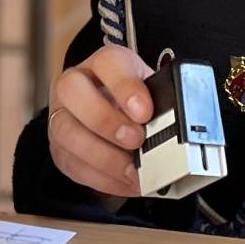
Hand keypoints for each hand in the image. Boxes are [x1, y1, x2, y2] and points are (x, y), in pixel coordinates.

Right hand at [43, 44, 152, 195]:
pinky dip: (102, 177)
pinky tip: (126, 182)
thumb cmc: (138, 104)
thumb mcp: (154, 93)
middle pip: (71, 90)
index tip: (144, 112)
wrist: (118, 119)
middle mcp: (76, 84)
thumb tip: (184, 126)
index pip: (108, 61)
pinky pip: (72, 163)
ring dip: (102, 155)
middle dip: (105, 119)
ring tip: (133, 170)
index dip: (124, 86)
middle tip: (136, 140)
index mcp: (104, 63)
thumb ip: (165, 103)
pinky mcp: (60, 148)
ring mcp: (62, 116)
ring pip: (65, 130)